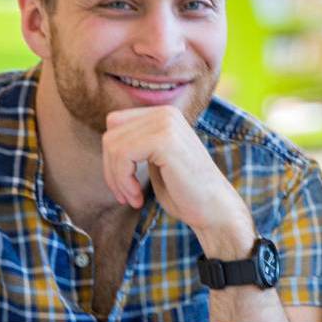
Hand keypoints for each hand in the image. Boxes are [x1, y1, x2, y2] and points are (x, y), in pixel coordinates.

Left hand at [101, 106, 253, 258]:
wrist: (213, 209)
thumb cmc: (183, 191)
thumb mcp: (154, 160)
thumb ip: (135, 145)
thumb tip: (108, 140)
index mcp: (163, 114)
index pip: (115, 124)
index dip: (112, 157)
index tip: (124, 184)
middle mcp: (165, 112)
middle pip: (110, 134)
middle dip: (111, 169)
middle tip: (126, 195)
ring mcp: (166, 122)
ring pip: (113, 145)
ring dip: (117, 179)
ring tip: (133, 198)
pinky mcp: (164, 139)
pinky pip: (122, 155)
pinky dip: (123, 180)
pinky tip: (138, 197)